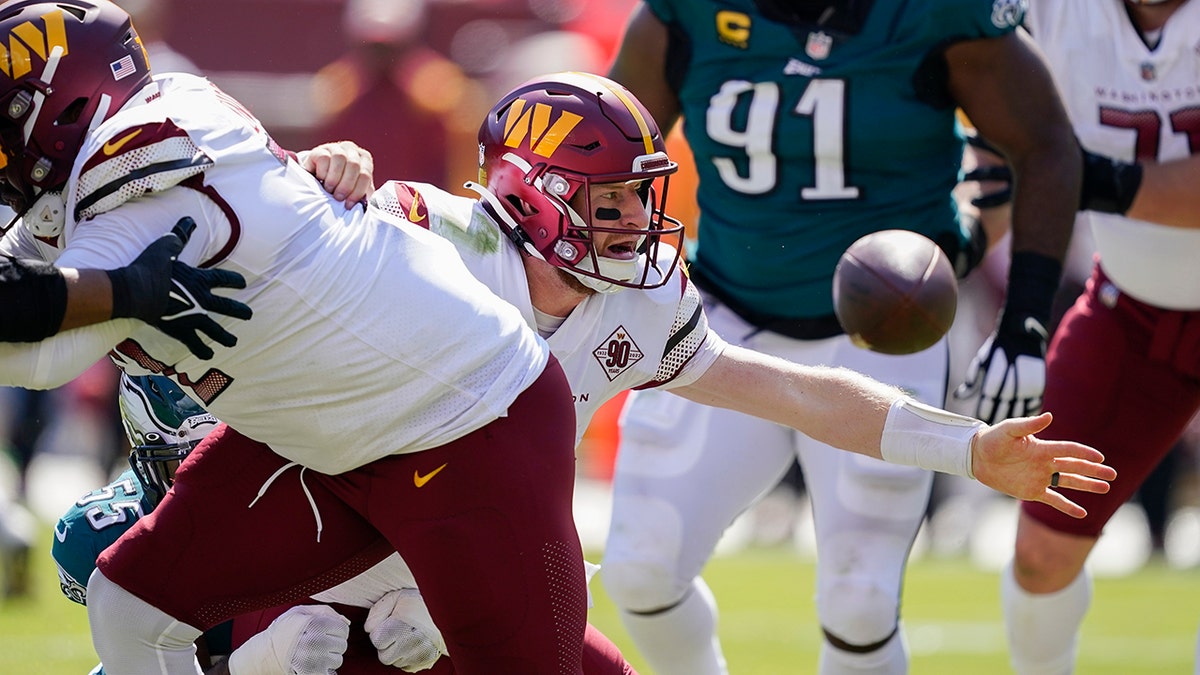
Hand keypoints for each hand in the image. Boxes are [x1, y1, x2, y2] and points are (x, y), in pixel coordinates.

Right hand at [108, 218, 252, 358]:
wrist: (134, 290)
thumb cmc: (149, 267)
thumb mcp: (166, 246)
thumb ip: (180, 234)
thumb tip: (189, 219)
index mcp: (200, 280)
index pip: (223, 279)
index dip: (234, 281)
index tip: (242, 284)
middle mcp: (201, 300)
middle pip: (226, 307)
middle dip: (239, 311)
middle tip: (249, 315)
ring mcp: (192, 317)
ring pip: (214, 329)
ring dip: (224, 336)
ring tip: (233, 341)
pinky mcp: (179, 330)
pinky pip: (194, 343)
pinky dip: (202, 350)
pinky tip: (209, 356)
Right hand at [227, 604, 349, 674]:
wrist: (263, 656)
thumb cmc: (283, 632)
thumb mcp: (300, 612)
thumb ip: (325, 611)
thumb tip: (347, 622)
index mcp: (315, 624)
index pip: (343, 629)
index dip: (335, 631)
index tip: (323, 633)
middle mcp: (316, 642)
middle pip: (342, 645)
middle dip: (331, 645)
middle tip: (315, 644)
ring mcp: (315, 661)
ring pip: (338, 660)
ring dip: (328, 658)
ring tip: (311, 654)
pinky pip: (331, 674)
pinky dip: (324, 670)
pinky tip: (312, 664)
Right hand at [300, 140, 375, 207]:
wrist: (318, 179)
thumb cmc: (340, 186)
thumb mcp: (353, 190)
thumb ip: (361, 194)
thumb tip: (362, 202)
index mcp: (364, 158)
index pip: (365, 174)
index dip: (357, 191)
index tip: (348, 204)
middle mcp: (352, 150)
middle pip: (354, 165)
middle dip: (346, 185)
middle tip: (338, 198)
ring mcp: (336, 147)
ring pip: (340, 158)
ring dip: (334, 178)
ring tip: (329, 190)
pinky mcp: (320, 149)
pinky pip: (324, 158)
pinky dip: (323, 172)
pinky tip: (321, 180)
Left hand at [365, 588, 445, 671]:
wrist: (448, 608)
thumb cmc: (420, 601)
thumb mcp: (396, 597)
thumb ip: (377, 611)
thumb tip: (368, 629)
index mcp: (399, 627)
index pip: (376, 640)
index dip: (380, 630)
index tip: (390, 623)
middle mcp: (410, 644)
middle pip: (384, 656)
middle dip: (387, 645)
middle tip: (398, 631)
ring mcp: (419, 654)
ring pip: (396, 662)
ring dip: (397, 651)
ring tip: (407, 635)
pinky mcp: (427, 660)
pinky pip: (407, 666)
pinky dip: (407, 657)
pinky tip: (413, 644)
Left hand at [955, 310, 1047, 423]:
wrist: (1021, 336)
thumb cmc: (996, 350)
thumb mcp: (980, 364)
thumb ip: (971, 383)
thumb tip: (959, 396)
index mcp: (992, 385)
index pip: (986, 408)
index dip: (984, 415)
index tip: (982, 421)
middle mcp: (1008, 390)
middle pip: (1001, 413)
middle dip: (996, 419)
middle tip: (994, 431)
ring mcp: (1023, 390)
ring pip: (1017, 412)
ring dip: (1013, 417)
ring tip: (1009, 425)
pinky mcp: (1037, 387)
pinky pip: (1033, 405)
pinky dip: (1028, 410)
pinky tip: (1023, 413)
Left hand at [971, 412, 1115, 517]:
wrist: (977, 456)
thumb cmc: (993, 439)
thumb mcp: (1009, 430)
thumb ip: (1029, 425)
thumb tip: (1049, 416)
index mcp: (1042, 448)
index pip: (1069, 450)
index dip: (1084, 453)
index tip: (1100, 458)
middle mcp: (1045, 463)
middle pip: (1074, 467)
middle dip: (1093, 471)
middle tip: (1113, 474)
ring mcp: (1040, 478)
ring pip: (1068, 482)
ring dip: (1087, 486)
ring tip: (1105, 488)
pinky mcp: (1032, 491)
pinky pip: (1054, 500)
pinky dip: (1067, 506)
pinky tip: (1082, 514)